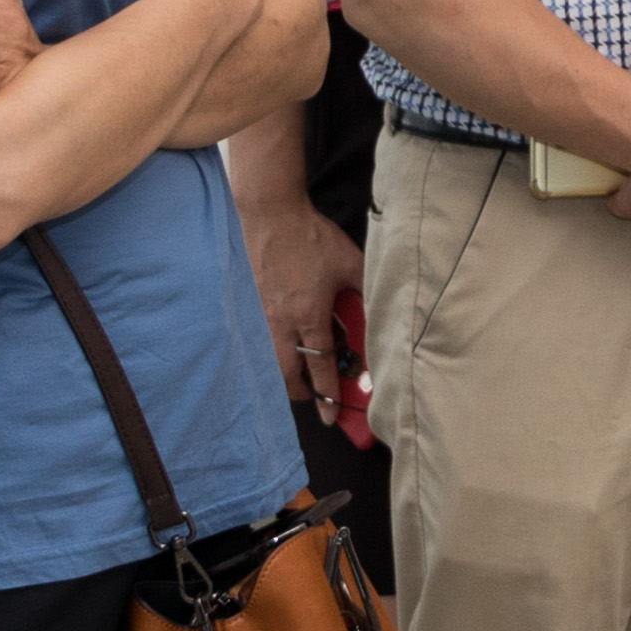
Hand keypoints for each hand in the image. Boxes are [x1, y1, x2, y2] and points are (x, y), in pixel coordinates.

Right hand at [245, 191, 366, 429]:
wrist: (270, 215)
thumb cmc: (311, 238)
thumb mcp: (350, 262)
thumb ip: (366, 289)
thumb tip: (382, 308)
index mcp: (309, 316)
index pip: (321, 366)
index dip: (328, 393)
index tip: (331, 415)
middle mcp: (280, 323)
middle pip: (287, 375)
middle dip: (302, 393)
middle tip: (316, 398)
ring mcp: (260, 316)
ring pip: (269, 362)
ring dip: (285, 375)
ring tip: (299, 375)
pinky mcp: (248, 307)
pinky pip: (258, 342)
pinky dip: (270, 353)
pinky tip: (281, 347)